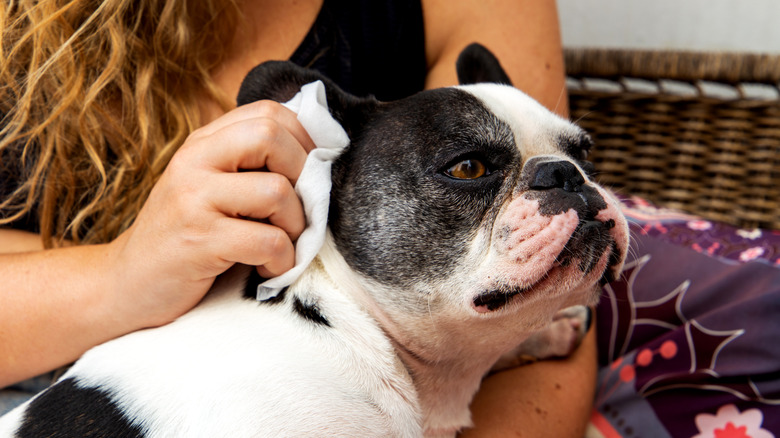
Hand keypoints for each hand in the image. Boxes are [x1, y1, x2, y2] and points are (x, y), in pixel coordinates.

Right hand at [107, 100, 314, 328]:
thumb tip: (320, 154)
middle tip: (300, 212)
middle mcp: (194, 161)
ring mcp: (192, 199)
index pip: (268, 112)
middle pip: (272, 137)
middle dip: (304, 177)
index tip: (312, 174)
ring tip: (282, 246)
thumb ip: (250, 165)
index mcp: (203, 143)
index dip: (305, 139)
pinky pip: (268, 241)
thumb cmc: (186, 236)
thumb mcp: (211, 187)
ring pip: (276, 191)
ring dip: (295, 226)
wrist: (128, 284)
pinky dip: (282, 261)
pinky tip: (269, 270)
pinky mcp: (198, 240)